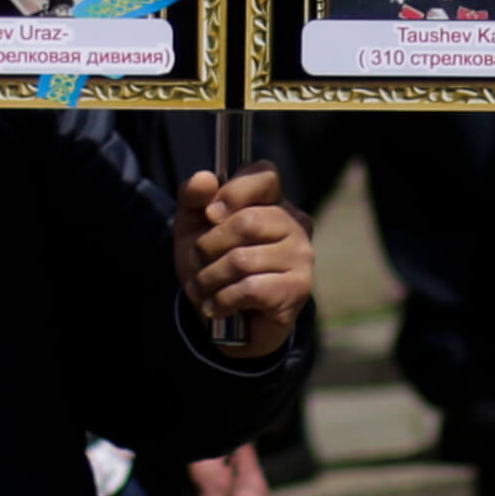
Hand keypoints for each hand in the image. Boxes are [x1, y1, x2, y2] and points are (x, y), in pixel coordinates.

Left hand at [173, 164, 311, 357]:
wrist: (226, 320)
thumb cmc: (213, 265)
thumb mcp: (193, 228)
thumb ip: (193, 198)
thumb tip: (205, 178)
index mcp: (273, 201)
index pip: (264, 174)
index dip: (233, 191)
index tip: (210, 214)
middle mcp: (295, 224)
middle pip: (246, 222)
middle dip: (208, 247)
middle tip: (198, 263)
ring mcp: (302, 255)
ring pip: (242, 260)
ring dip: (209, 279)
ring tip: (204, 289)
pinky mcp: (298, 288)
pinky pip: (250, 288)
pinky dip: (222, 301)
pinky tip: (217, 307)